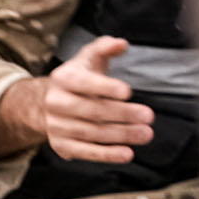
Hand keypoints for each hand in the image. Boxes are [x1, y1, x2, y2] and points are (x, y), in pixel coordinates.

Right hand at [28, 38, 158, 169]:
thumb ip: (105, 47)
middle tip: (148, 116)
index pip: (84, 83)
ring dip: (121, 135)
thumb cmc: (78, 78)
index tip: (127, 92)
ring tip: (145, 134)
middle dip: (123, 114)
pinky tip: (127, 153)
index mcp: (63, 77)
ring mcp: (56, 126)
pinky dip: (107, 154)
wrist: (50, 103)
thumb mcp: (89, 58)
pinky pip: (86, 152)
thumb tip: (121, 44)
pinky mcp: (61, 145)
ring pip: (92, 133)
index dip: (106, 88)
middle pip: (92, 110)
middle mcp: (55, 102)